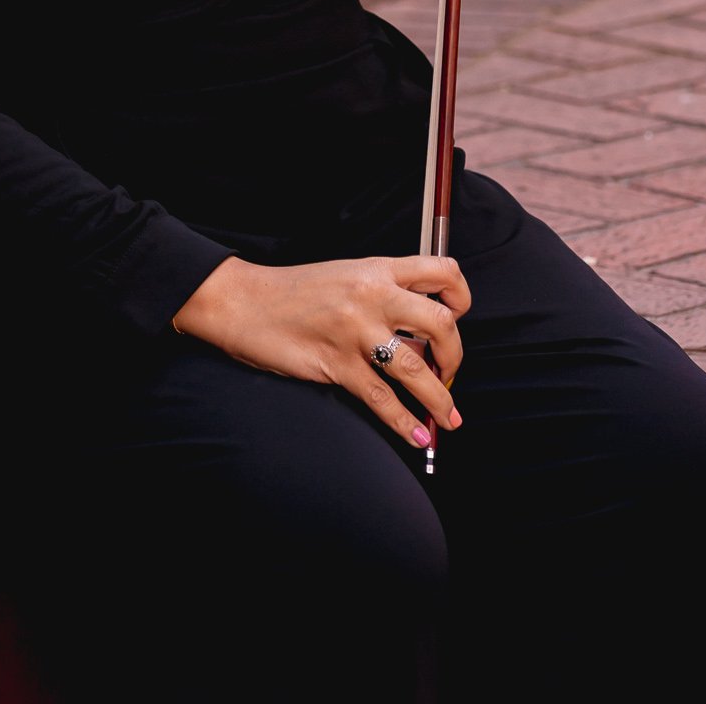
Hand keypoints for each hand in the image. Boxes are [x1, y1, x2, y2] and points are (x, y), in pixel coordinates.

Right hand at [170, 253, 469, 448]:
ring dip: (440, 399)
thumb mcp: (345, 274)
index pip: (441, 271)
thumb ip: (382, 291)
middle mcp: (372, 295)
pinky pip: (382, 399)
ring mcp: (355, 331)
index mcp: (376, 269)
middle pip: (441, 323)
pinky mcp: (336, 364)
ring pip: (417, 369)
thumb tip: (420, 329)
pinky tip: (418, 436)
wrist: (244, 302)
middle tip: (449, 372)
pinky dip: (405, 423)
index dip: (461, 296)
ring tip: (450, 417)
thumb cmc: (293, 291)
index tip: (458, 317)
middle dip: (456, 356)